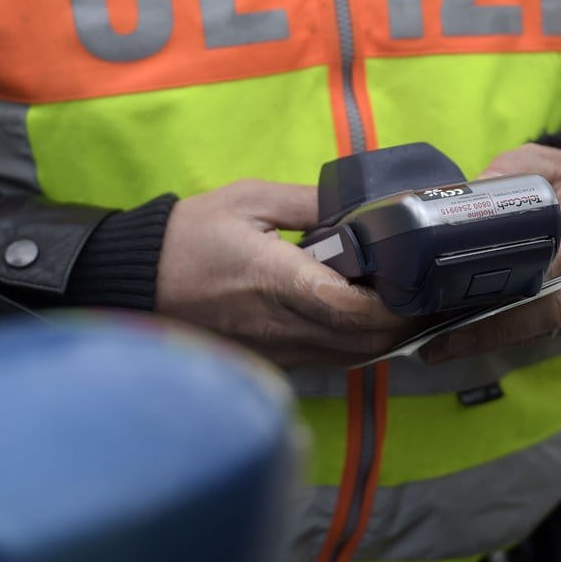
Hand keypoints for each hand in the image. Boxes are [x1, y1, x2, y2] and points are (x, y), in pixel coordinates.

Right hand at [155, 180, 420, 367]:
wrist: (136, 280)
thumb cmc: (189, 236)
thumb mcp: (249, 199)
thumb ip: (310, 202)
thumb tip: (360, 208)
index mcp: (277, 282)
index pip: (350, 308)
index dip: (394, 302)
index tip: (417, 280)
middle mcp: (281, 327)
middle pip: (364, 341)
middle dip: (402, 320)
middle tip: (424, 289)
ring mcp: (276, 352)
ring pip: (351, 357)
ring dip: (383, 335)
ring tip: (403, 301)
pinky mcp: (272, 362)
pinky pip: (329, 360)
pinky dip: (356, 343)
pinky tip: (364, 316)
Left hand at [419, 144, 560, 363]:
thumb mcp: (549, 162)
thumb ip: (507, 174)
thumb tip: (458, 199)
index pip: (548, 261)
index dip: (502, 282)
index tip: (456, 293)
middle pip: (542, 311)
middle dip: (487, 330)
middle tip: (437, 341)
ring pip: (540, 330)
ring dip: (488, 340)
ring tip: (439, 346)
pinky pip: (543, 332)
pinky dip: (503, 337)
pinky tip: (464, 339)